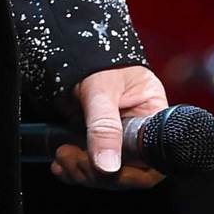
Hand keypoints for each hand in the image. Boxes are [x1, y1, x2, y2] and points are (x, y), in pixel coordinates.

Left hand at [52, 64, 168, 189]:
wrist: (69, 38)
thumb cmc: (95, 54)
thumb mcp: (101, 88)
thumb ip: (104, 126)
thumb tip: (108, 166)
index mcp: (152, 116)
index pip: (152, 161)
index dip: (131, 175)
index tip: (107, 172)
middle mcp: (137, 131)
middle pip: (127, 171)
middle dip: (97, 173)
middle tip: (72, 160)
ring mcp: (116, 136)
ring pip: (105, 171)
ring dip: (82, 172)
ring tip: (63, 158)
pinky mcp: (94, 138)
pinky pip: (88, 164)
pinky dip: (73, 168)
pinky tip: (60, 164)